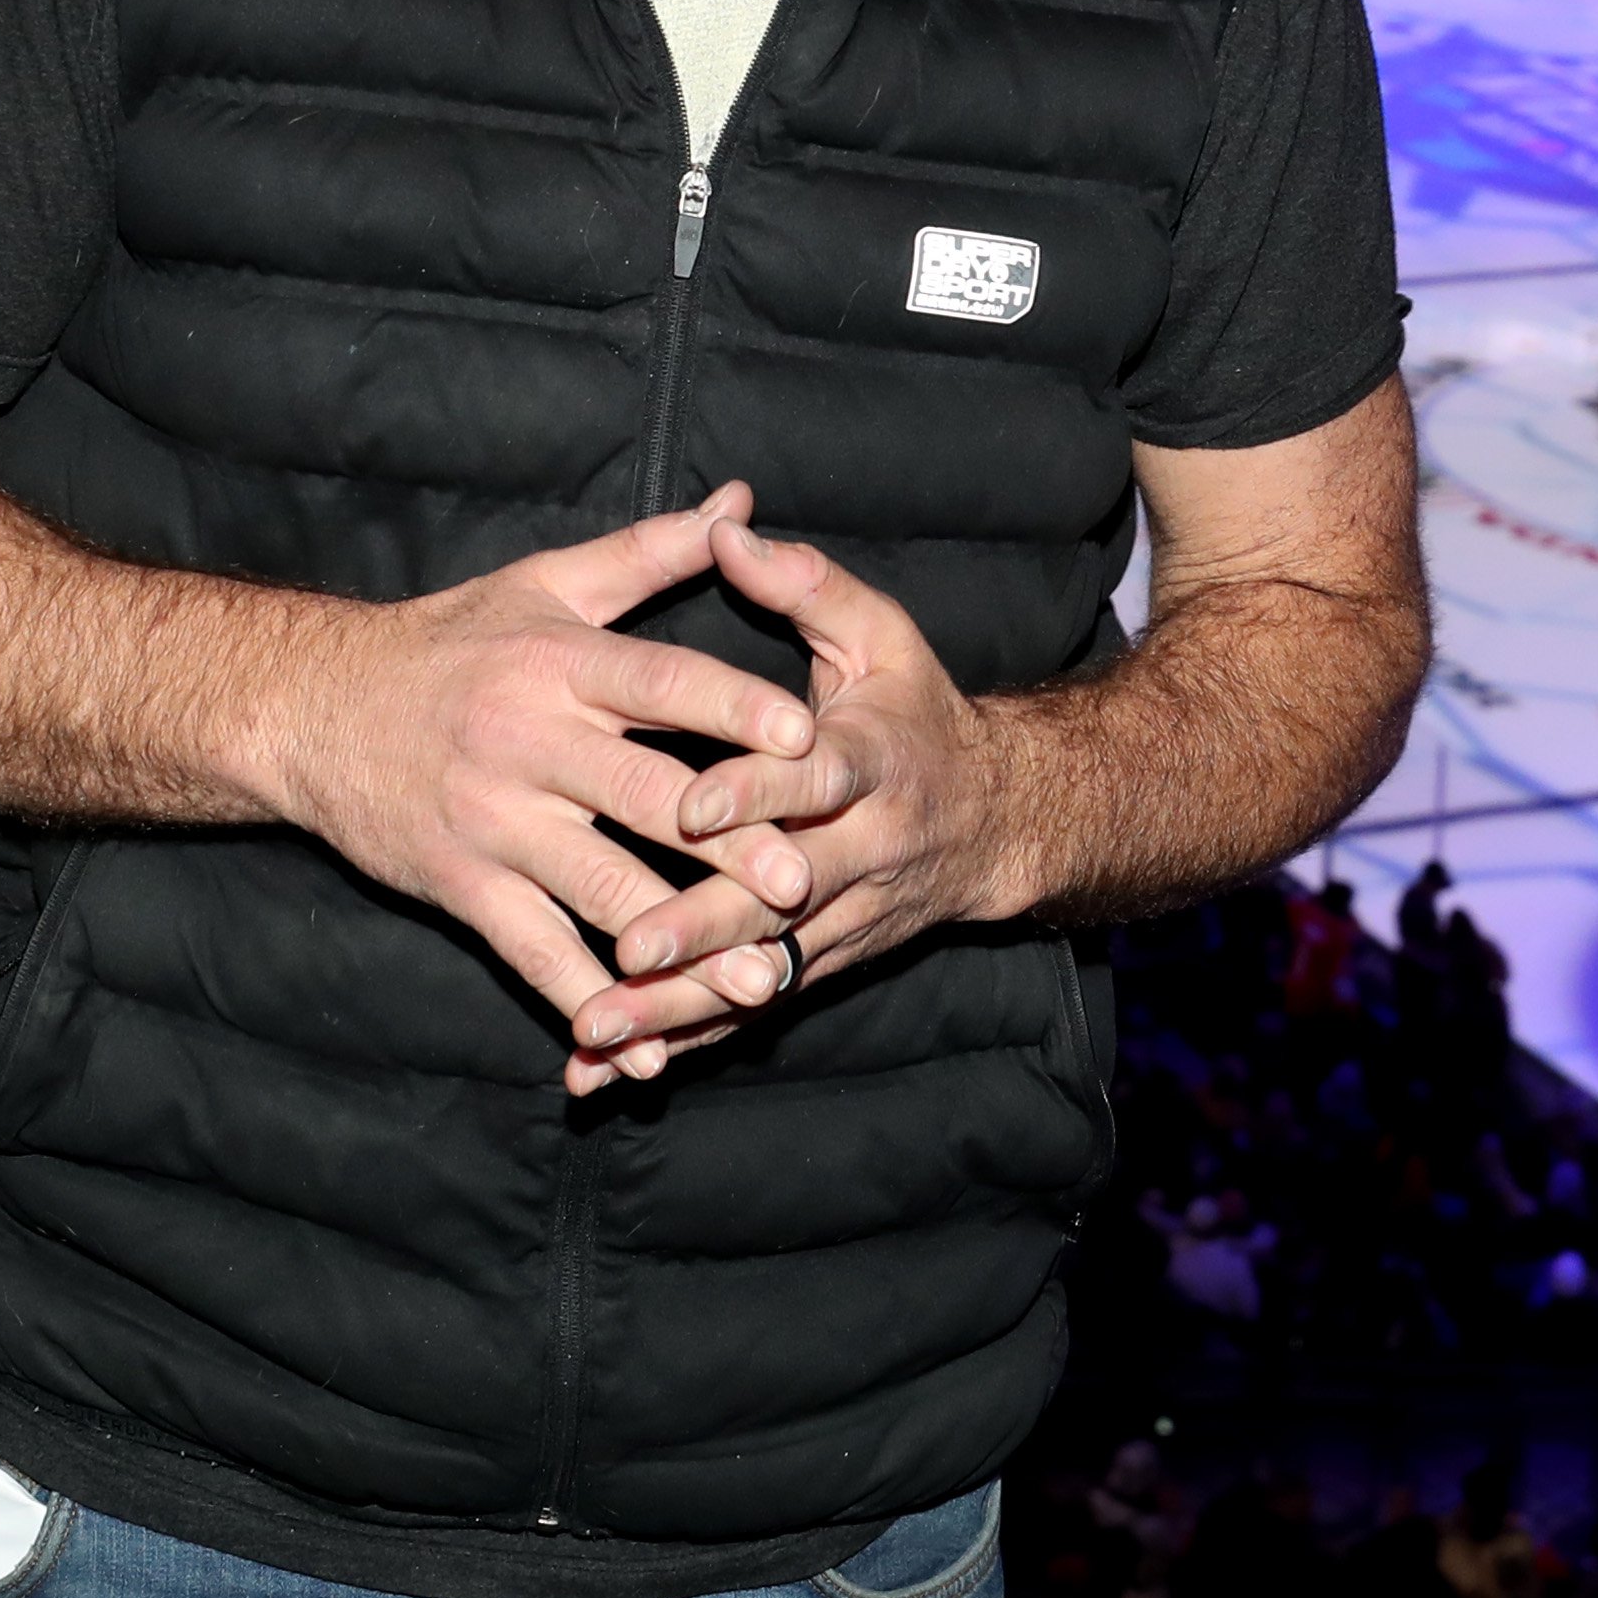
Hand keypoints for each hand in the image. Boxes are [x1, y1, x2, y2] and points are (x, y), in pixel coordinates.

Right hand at [243, 483, 824, 1087]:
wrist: (314, 710)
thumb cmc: (451, 640)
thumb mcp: (546, 583)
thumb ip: (651, 553)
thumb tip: (742, 504)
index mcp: (560, 662)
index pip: (659, 682)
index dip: (731, 708)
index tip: (804, 736)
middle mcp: (529, 742)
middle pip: (644, 799)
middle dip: (726, 846)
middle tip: (804, 884)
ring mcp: (494, 823)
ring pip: (600, 892)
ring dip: (681, 945)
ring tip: (760, 983)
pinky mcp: (462, 887)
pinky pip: (534, 956)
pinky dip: (590, 1006)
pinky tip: (645, 1050)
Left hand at [569, 516, 1025, 1065]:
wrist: (1000, 820)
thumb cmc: (918, 711)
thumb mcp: (882, 634)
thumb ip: (805, 585)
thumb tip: (728, 527)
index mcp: (871, 761)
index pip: (813, 779)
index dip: (755, 794)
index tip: (688, 809)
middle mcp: (862, 850)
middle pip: (779, 898)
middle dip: (701, 928)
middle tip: (623, 951)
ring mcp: (845, 918)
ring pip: (760, 971)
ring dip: (680, 1006)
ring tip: (597, 1030)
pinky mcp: (825, 961)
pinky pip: (752, 1009)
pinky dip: (683, 1040)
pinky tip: (609, 1070)